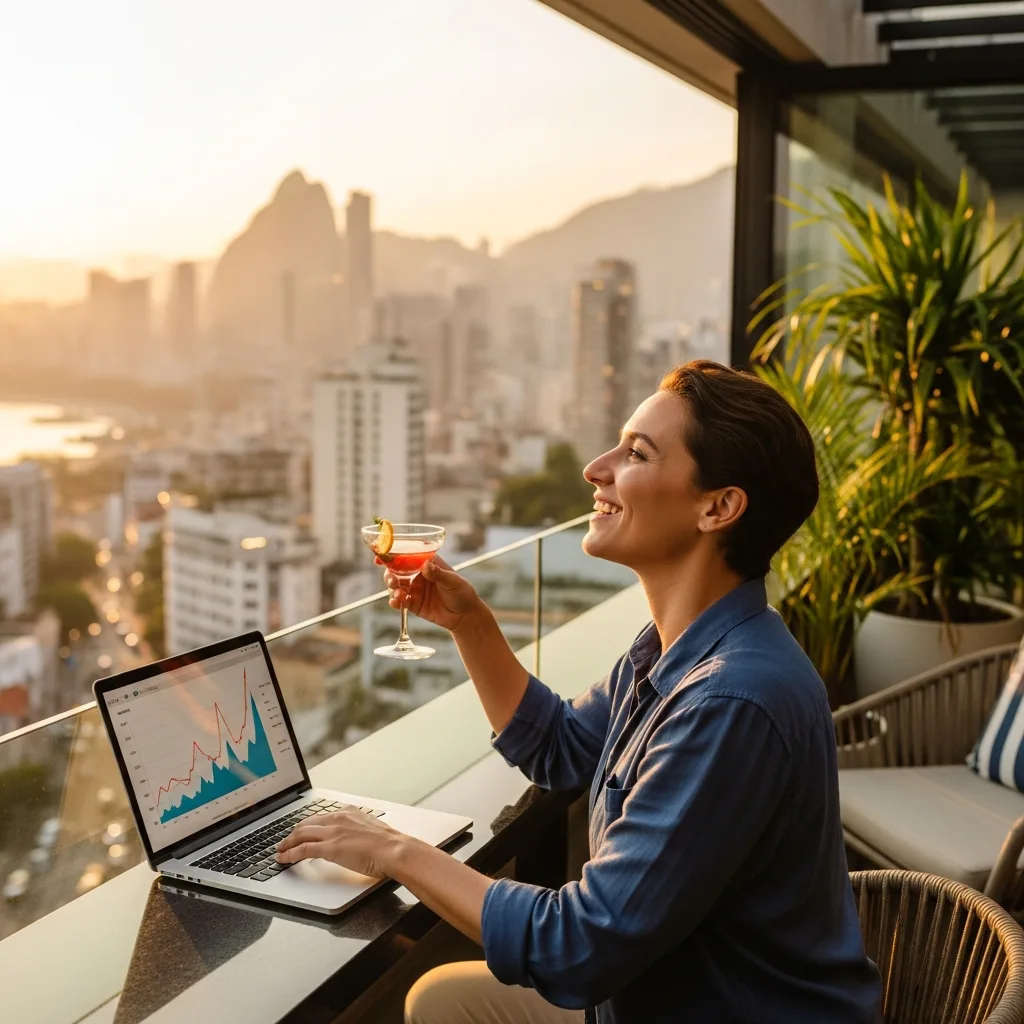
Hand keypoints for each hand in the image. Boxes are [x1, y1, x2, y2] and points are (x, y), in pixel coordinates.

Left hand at [275, 806, 409, 877]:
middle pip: (306, 823)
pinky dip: (289, 854)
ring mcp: (333, 832)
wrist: (394, 849)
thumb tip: (352, 838)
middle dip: (293, 833)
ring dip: (287, 843)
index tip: (301, 830)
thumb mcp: (370, 828)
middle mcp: (338, 818)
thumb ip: (357, 829)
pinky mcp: (330, 848)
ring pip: (301, 834)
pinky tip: (283, 859)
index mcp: (348, 812)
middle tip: (285, 841)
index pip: (320, 816)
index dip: (307, 825)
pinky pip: (303, 850)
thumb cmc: (388, 843)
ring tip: (280, 850)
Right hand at [384, 557, 482, 633]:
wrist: (465, 616)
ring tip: (398, 593)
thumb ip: (438, 574)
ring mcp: (415, 589)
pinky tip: (397, 602)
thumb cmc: (462, 593)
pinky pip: (399, 601)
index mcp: (428, 563)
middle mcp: (418, 575)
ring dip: (391, 588)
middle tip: (392, 580)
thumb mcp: (452, 582)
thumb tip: (425, 565)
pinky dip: (394, 601)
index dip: (393, 555)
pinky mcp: (413, 604)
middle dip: (389, 574)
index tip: (380, 558)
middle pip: (397, 571)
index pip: (408, 556)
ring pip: (396, 586)